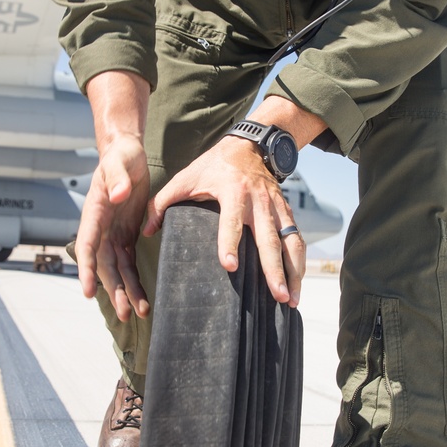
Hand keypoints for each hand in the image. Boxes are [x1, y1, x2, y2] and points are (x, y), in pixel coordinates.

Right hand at [75, 132, 150, 321]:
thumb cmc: (120, 157)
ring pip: (117, 270)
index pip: (87, 245)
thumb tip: (118, 195)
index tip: (88, 292)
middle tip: (123, 313)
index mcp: (94, 213)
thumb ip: (117, 178)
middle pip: (104, 266)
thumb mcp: (119, 162)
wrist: (126, 155)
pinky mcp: (126, 236)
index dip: (87, 270)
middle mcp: (100, 229)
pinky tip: (142, 299)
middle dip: (113, 290)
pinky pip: (129, 263)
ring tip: (138, 313)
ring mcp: (112, 235)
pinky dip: (134, 281)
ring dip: (126, 292)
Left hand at [143, 137, 305, 306]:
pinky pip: (297, 239)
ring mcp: (276, 207)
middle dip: (274, 268)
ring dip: (293, 271)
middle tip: (276, 295)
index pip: (231, 221)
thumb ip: (163, 202)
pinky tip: (296, 284)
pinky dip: (299, 263)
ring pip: (290, 242)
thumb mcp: (186, 177)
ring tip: (291, 300)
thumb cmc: (214, 165)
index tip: (229, 266)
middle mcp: (259, 201)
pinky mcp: (286, 212)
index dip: (229, 242)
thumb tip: (146, 232)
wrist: (249, 146)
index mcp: (233, 191)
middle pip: (269, 239)